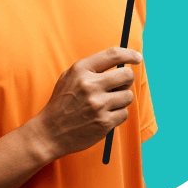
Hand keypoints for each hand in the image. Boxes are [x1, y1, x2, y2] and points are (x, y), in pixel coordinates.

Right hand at [33, 46, 141, 160]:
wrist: (49, 132)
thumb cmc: (62, 103)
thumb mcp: (69, 77)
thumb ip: (91, 68)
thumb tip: (120, 62)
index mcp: (81, 70)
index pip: (113, 55)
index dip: (129, 54)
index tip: (137, 57)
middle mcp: (90, 85)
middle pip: (127, 75)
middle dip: (127, 79)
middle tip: (121, 85)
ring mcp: (98, 105)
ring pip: (128, 96)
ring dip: (121, 99)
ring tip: (107, 103)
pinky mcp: (104, 123)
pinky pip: (124, 113)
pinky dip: (117, 115)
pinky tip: (103, 116)